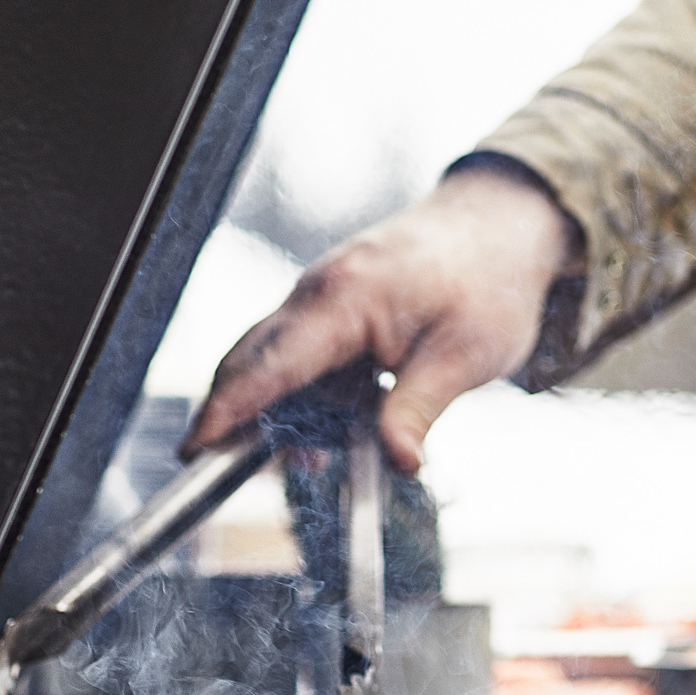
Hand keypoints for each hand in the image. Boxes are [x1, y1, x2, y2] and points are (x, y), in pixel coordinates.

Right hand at [183, 162, 582, 472]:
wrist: (502, 222)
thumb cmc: (490, 280)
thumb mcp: (467, 355)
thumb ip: (419, 410)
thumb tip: (399, 464)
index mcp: (345, 299)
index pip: (270, 366)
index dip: (227, 411)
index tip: (193, 449)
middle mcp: (317, 291)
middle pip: (249, 362)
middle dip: (234, 418)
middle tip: (225, 472)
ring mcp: (319, 293)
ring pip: (270, 360)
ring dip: (278, 411)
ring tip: (320, 458)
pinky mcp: (331, 303)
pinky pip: (297, 353)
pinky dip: (302, 392)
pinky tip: (341, 425)